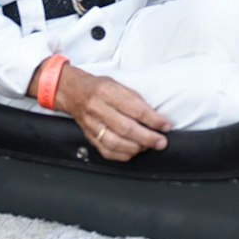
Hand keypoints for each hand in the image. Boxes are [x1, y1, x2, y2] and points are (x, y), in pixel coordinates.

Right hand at [53, 64, 169, 161]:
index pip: (135, 109)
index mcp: (107, 91)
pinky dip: (122, 154)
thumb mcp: (118, 84)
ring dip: (136, 147)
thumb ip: (134, 100)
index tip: (165, 125)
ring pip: (116, 142)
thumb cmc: (98, 87)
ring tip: (148, 146)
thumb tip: (155, 116)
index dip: (153, 120)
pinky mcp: (89, 136)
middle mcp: (97, 108)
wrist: (73, 92)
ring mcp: (92, 124)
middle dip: (148, 137)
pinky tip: (132, 151)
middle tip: (161, 142)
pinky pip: (106, 150)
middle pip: (126, 128)